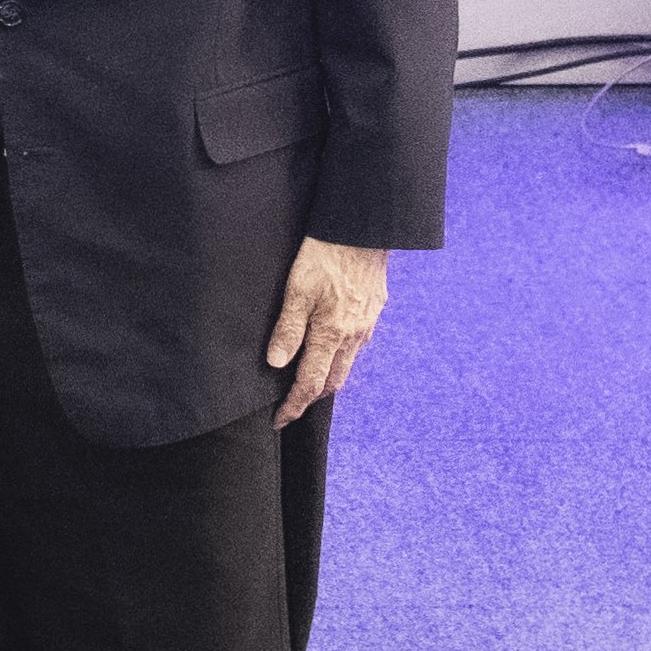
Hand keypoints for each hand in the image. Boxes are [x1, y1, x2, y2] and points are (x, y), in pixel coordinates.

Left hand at [265, 238, 388, 426]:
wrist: (363, 230)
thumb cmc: (325, 256)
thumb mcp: (297, 290)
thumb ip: (287, 330)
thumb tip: (276, 364)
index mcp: (332, 334)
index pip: (311, 384)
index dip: (294, 405)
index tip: (279, 420)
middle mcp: (354, 336)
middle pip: (332, 381)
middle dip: (310, 397)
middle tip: (290, 405)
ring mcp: (367, 325)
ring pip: (346, 364)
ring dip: (327, 378)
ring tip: (306, 381)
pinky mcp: (374, 311)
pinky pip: (357, 345)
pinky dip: (340, 357)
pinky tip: (329, 349)